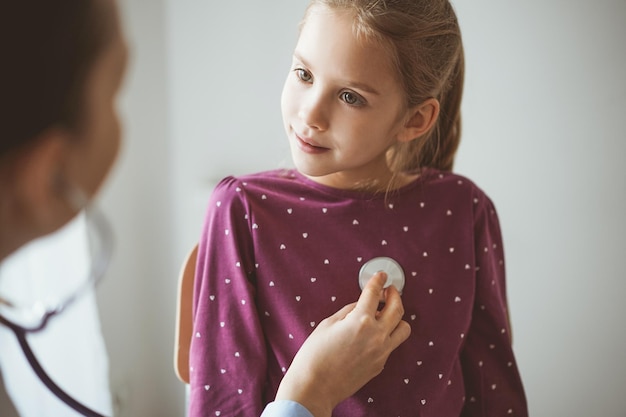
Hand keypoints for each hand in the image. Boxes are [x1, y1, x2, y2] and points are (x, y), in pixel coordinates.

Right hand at [275, 272, 410, 416]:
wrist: (315, 387)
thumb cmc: (315, 356)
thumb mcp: (328, 324)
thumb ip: (348, 311)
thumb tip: (360, 306)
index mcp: (361, 321)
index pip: (374, 293)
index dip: (378, 281)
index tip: (381, 276)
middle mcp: (376, 335)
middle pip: (397, 308)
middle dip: (394, 294)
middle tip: (389, 290)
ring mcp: (381, 352)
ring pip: (403, 328)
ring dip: (397, 317)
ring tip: (386, 313)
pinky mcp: (380, 364)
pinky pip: (392, 345)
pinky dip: (387, 335)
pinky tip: (374, 334)